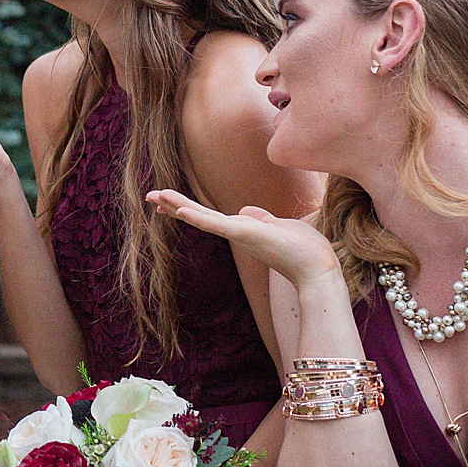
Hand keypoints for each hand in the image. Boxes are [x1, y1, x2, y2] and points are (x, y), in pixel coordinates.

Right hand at [146, 185, 341, 293]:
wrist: (318, 270)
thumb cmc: (305, 250)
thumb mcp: (279, 226)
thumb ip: (261, 218)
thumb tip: (245, 210)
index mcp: (244, 229)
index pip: (209, 216)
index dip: (188, 207)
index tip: (168, 201)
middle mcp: (237, 233)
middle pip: (199, 216)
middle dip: (174, 205)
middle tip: (149, 196)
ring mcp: (239, 234)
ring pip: (202, 218)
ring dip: (178, 206)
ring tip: (156, 196)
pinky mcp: (245, 235)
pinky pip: (217, 226)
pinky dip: (199, 218)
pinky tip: (182, 210)